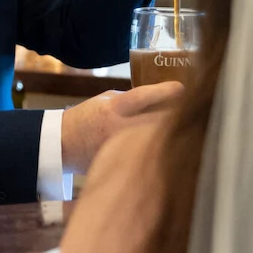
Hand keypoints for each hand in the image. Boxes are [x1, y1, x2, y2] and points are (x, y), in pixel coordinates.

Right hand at [60, 82, 183, 174]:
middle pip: (156, 121)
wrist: (63, 145)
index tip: (181, 88)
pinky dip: (156, 152)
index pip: (143, 97)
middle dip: (174, 116)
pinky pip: (145, 157)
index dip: (165, 92)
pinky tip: (165, 150)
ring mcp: (121, 149)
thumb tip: (158, 101)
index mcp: (113, 109)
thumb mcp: (105, 100)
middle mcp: (119, 129)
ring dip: (168, 135)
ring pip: (154, 141)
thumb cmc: (86, 118)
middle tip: (189, 111)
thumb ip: (129, 100)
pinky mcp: (121, 164)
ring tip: (181, 130)